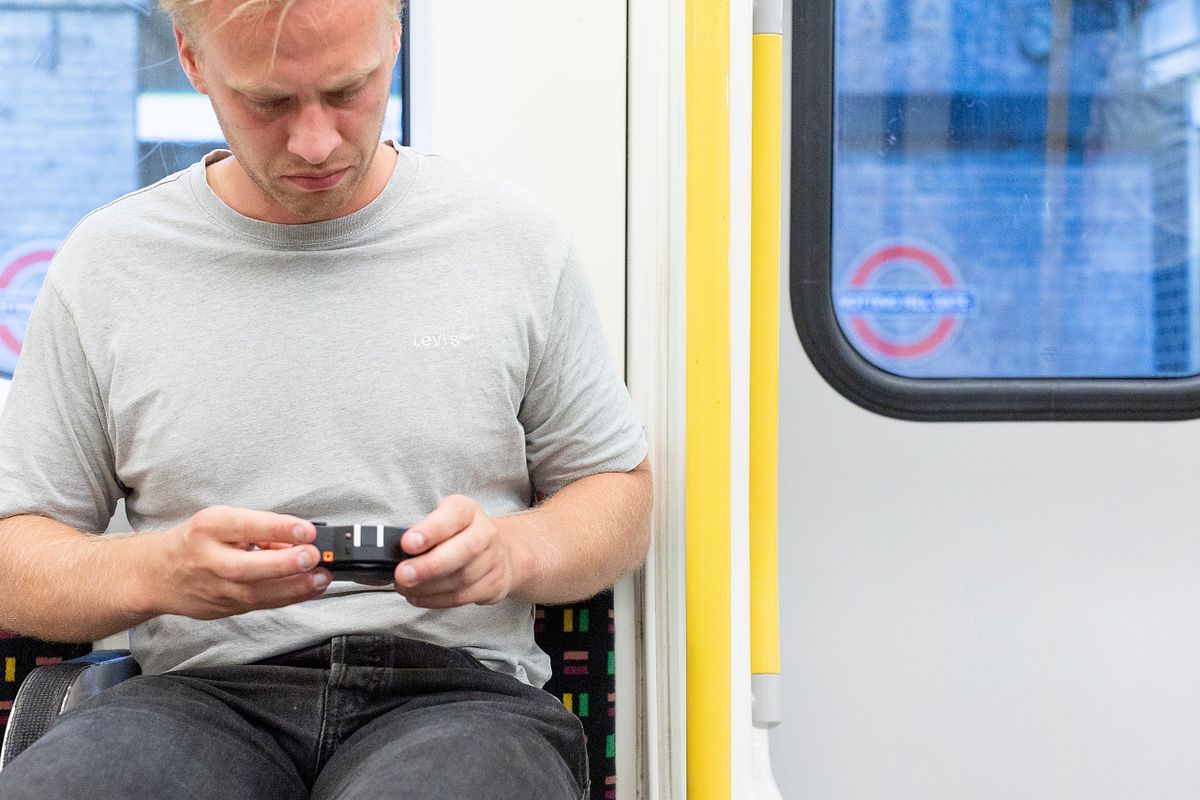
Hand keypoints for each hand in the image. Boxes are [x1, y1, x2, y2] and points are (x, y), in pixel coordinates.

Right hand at [139, 506, 329, 619]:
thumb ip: (259, 529)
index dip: (278, 528)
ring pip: (258, 593)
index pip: (245, 527)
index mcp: (208, 528)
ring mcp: (216, 590)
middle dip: (285, 564)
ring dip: (296, 587)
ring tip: (322, 577)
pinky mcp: (225, 609)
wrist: (157, 575)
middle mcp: (210, 560)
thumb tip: (298, 538)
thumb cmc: (195, 542)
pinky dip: (289, 597)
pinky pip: (262, 604)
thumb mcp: (221, 521)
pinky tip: (310, 588)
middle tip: (313, 557)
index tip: (306, 530)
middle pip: (249, 567)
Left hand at [393, 495, 518, 607]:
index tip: (407, 543)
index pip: (455, 514)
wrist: (495, 553)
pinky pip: (463, 597)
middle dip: (430, 565)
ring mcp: (493, 560)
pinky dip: (436, 600)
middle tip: (402, 575)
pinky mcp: (493, 585)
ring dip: (428, 587)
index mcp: (468, 511)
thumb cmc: (457, 536)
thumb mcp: (440, 522)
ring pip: (462, 578)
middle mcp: (485, 532)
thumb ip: (420, 533)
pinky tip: (418, 596)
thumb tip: (390, 552)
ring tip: (405, 587)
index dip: (432, 529)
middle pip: (466, 549)